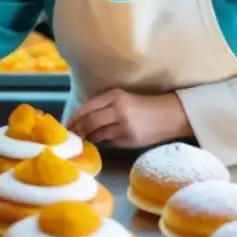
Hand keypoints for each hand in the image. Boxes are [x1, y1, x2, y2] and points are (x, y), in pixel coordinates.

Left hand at [65, 89, 191, 147]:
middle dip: (78, 129)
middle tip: (71, 135)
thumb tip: (82, 118)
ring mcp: (123, 125)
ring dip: (88, 137)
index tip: (66, 124)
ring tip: (83, 139)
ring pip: (97, 133)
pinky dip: (101, 141)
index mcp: (115, 95)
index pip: (87, 107)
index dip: (75, 117)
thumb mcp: (124, 98)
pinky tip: (98, 141)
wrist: (169, 115)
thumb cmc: (144, 106)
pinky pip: (109, 141)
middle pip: (89, 121)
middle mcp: (118, 108)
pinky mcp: (129, 138)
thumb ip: (105, 105)